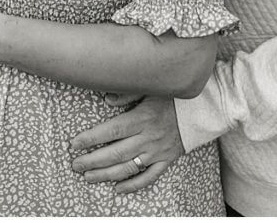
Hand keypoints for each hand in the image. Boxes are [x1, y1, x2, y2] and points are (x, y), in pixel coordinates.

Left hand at [69, 96, 183, 193]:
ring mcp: (157, 151)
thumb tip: (106, 99)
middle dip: (92, 160)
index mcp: (143, 118)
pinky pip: (148, 177)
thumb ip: (128, 94)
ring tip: (88, 177)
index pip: (111, 130)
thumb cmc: (174, 97)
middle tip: (75, 165)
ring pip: (127, 167)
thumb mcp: (152, 89)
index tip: (74, 144)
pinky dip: (133, 185)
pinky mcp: (166, 160)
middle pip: (115, 153)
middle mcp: (148, 137)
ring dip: (105, 174)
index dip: (91, 138)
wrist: (202, 110)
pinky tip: (118, 189)